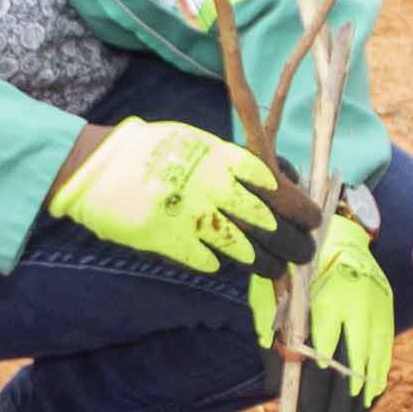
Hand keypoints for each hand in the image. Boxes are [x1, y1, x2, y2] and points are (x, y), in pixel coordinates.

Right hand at [48, 116, 311, 275]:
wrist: (100, 165)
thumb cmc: (154, 151)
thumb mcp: (199, 143)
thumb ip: (234, 164)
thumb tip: (279, 185)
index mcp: (221, 157)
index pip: (276, 186)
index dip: (299, 206)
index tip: (312, 218)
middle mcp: (211, 186)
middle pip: (268, 222)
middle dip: (293, 241)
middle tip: (304, 251)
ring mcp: (189, 215)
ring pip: (244, 248)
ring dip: (266, 262)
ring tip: (276, 268)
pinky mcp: (169, 240)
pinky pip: (207, 261)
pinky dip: (221, 264)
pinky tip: (226, 263)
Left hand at [258, 208, 396, 411]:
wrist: (337, 235)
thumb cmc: (293, 272)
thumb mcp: (272, 298)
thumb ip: (274, 340)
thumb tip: (278, 390)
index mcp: (322, 300)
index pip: (321, 359)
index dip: (314, 393)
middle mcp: (355, 308)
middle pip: (350, 372)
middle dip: (337, 409)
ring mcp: (377, 314)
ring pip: (372, 373)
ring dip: (357, 408)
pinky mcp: (387, 319)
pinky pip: (384, 364)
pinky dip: (372, 391)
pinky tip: (360, 410)